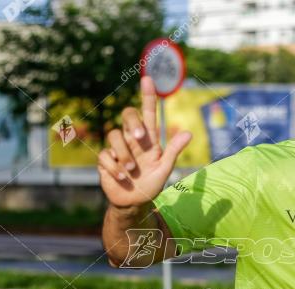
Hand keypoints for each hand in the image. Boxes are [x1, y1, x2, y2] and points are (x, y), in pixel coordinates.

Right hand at [97, 76, 191, 208]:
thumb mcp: (164, 169)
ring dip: (124, 153)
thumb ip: (173, 151)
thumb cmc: (151, 185)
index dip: (148, 96)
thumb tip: (189, 132)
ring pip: (114, 134)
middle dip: (133, 122)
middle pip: (127, 115)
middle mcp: (132, 140)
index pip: (148, 113)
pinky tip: (122, 178)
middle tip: (140, 138)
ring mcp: (118, 149)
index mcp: (148, 140)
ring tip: (132, 170)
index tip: (148, 79)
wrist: (134, 203)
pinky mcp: (106, 160)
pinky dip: (115, 167)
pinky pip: (105, 155)